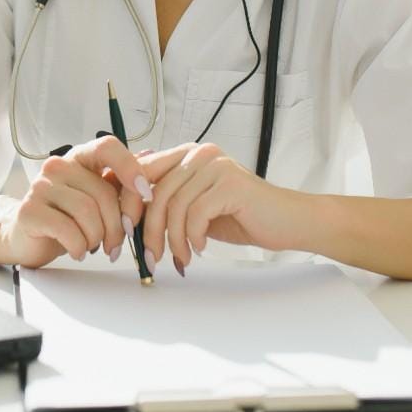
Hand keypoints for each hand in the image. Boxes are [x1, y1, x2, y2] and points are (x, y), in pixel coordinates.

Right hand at [0, 135, 153, 268]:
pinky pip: (68, 230)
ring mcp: (40, 186)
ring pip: (88, 213)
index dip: (130, 168)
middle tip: (115, 244)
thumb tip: (150, 156)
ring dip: (97, 238)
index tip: (145, 192)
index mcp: (80, 157)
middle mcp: (58, 165)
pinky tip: (77, 251)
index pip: (108, 146)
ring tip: (92, 245)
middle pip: (103, 193)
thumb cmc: (68, 216)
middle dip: (117, 226)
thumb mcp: (98, 196)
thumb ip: (120, 180)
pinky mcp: (29, 211)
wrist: (28, 237)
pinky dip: (80, 247)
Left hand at [138, 142, 289, 271]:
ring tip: (181, 257)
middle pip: (155, 190)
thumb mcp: (196, 207)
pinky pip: (196, 213)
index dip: (128, 202)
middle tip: (150, 255)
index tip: (125, 231)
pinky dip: (194, 236)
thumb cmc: (241, 217)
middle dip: (147, 228)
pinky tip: (200, 247)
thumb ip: (169, 202)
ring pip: (174, 205)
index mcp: (187, 154)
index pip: (142, 171)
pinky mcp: (230, 184)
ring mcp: (216, 166)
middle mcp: (199, 154)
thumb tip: (130, 216)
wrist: (286, 221)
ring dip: (172, 239)